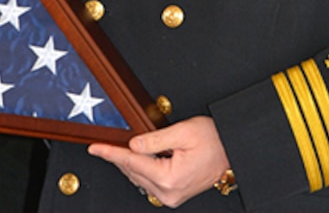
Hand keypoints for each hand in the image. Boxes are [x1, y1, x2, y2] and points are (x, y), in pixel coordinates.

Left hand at [87, 116, 229, 207]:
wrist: (233, 150)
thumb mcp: (184, 132)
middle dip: (118, 156)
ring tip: (120, 147)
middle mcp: (169, 192)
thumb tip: (133, 145)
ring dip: (129, 162)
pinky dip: (140, 169)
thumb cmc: (216, 139)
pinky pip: (149, 182)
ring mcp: (171, 196)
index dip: (110, 152)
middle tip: (104, 143)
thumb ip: (155, 140)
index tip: (95, 148)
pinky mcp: (174, 194)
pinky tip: (138, 157)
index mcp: (169, 177)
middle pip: (133, 171)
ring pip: (139, 178)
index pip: (132, 162)